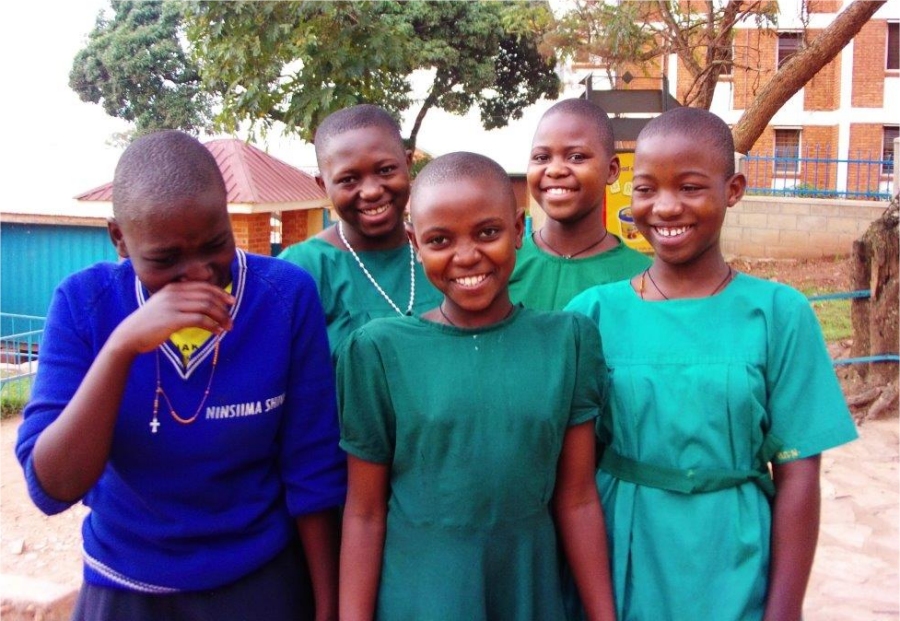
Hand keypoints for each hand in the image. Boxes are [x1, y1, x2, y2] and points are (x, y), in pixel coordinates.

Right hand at [109, 281, 234, 354]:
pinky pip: (200, 319)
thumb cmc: (150, 323)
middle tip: (231, 319)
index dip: (220, 293)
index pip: (203, 286)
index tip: (231, 301)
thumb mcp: (164, 305)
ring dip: (221, 317)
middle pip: (207, 295)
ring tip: (228, 327)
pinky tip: (217, 332)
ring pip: (206, 307)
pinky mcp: (172, 319)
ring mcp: (173, 305)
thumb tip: (205, 305)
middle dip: (223, 307)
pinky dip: (212, 326)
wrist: (130, 335)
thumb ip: (181, 300)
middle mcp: (174, 293)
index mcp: (173, 287)